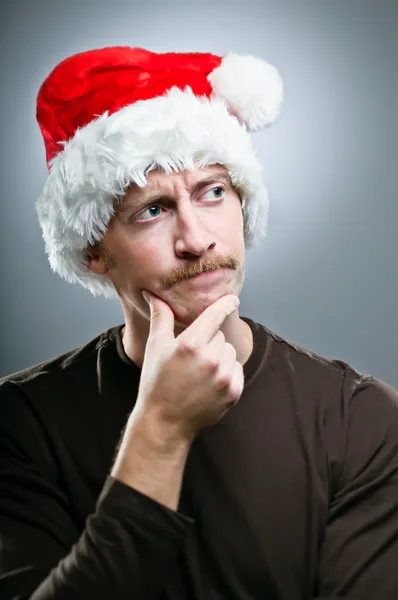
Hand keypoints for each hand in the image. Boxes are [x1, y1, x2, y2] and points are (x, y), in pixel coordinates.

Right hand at [135, 291, 243, 441]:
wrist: (165, 422)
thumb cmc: (156, 382)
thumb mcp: (156, 347)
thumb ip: (160, 317)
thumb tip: (153, 294)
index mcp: (191, 344)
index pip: (215, 315)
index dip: (225, 304)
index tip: (232, 299)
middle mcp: (210, 359)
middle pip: (219, 335)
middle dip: (209, 340)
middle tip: (192, 356)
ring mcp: (224, 376)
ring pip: (229, 351)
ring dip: (219, 355)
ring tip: (200, 370)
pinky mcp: (233, 391)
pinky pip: (237, 369)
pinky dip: (227, 371)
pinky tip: (209, 381)